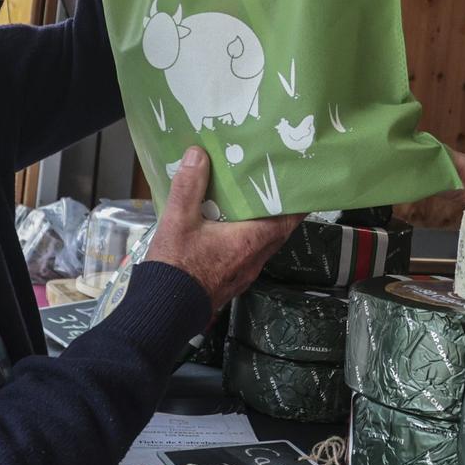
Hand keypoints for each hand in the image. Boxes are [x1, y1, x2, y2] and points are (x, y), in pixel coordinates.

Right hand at [145, 147, 301, 311]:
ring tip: (253, 203)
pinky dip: (248, 239)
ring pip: (264, 244)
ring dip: (263, 225)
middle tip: (276, 187)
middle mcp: (254, 259)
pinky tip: (230, 229)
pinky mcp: (232, 281)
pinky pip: (249, 255)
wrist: (164, 310)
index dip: (297, 201)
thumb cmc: (176, 268)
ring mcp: (244, 273)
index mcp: (250, 241)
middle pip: (279, 230)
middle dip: (280, 209)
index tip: (300, 183)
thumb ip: (189, 185)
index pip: (289, 219)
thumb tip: (197, 155)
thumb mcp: (178, 220)